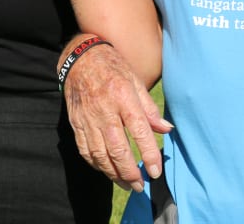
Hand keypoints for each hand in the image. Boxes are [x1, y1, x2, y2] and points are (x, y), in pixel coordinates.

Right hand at [63, 44, 171, 191]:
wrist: (81, 58)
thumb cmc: (113, 68)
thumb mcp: (135, 80)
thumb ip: (150, 108)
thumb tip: (167, 130)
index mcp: (123, 96)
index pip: (139, 130)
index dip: (149, 153)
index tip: (156, 171)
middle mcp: (104, 109)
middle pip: (118, 148)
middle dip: (130, 172)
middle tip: (141, 185)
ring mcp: (87, 118)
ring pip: (100, 154)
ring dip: (114, 174)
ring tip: (127, 184)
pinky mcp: (76, 123)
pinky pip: (85, 150)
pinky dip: (96, 165)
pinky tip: (107, 171)